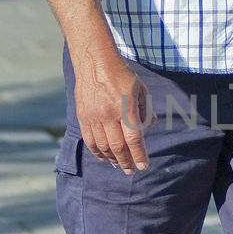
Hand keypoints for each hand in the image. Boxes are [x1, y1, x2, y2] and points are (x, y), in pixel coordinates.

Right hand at [72, 51, 150, 174]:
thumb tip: (150, 126)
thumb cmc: (121, 74)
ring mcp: (93, 116)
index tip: (143, 166)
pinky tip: (103, 157)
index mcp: (125, 107)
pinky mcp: (83, 116)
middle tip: (131, 171)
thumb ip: (145, 109)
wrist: (94, 61)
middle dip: (126, 162)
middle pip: (118, 146)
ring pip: (102, 146)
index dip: (139, 155)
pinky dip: (97, 151)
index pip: (134, 138)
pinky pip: (89, 140)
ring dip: (111, 159)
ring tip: (119, 165)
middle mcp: (108, 114)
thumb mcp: (140, 89)